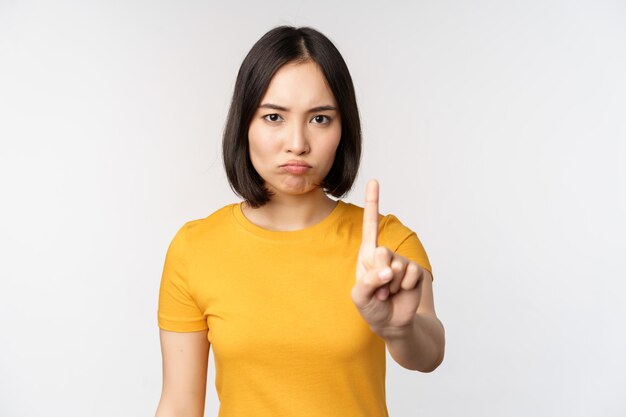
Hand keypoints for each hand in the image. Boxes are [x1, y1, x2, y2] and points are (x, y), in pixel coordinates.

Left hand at [350, 179, 426, 336]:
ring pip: (395, 266)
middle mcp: (384, 254)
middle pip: (381, 252)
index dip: (373, 203)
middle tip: (379, 289)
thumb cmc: (372, 307)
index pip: (370, 225)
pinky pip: (410, 274)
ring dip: (391, 285)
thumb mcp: (361, 296)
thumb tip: (388, 272)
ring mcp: (400, 262)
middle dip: (378, 275)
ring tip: (389, 293)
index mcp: (367, 255)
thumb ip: (369, 281)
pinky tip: (401, 293)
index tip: (374, 181)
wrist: (394, 323)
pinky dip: (404, 287)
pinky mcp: (414, 272)